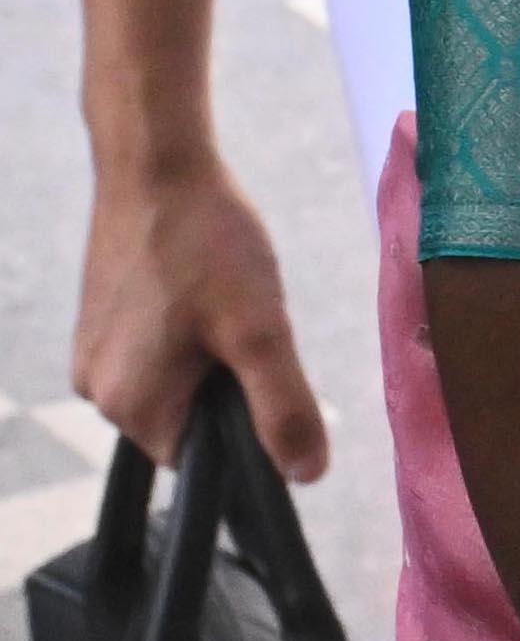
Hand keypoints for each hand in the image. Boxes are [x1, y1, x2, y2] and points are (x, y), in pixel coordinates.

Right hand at [73, 150, 324, 479]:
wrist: (156, 166)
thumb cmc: (206, 242)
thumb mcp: (261, 328)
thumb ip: (283, 407)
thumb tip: (305, 475)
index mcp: (130, 407)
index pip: (199, 460)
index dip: (242, 427)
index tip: (263, 374)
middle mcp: (98, 391)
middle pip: (188, 417)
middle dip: (227, 380)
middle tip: (247, 319)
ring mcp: (93, 355)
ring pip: (175, 380)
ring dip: (211, 350)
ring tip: (222, 294)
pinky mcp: (99, 323)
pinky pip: (155, 348)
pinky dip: (188, 327)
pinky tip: (200, 284)